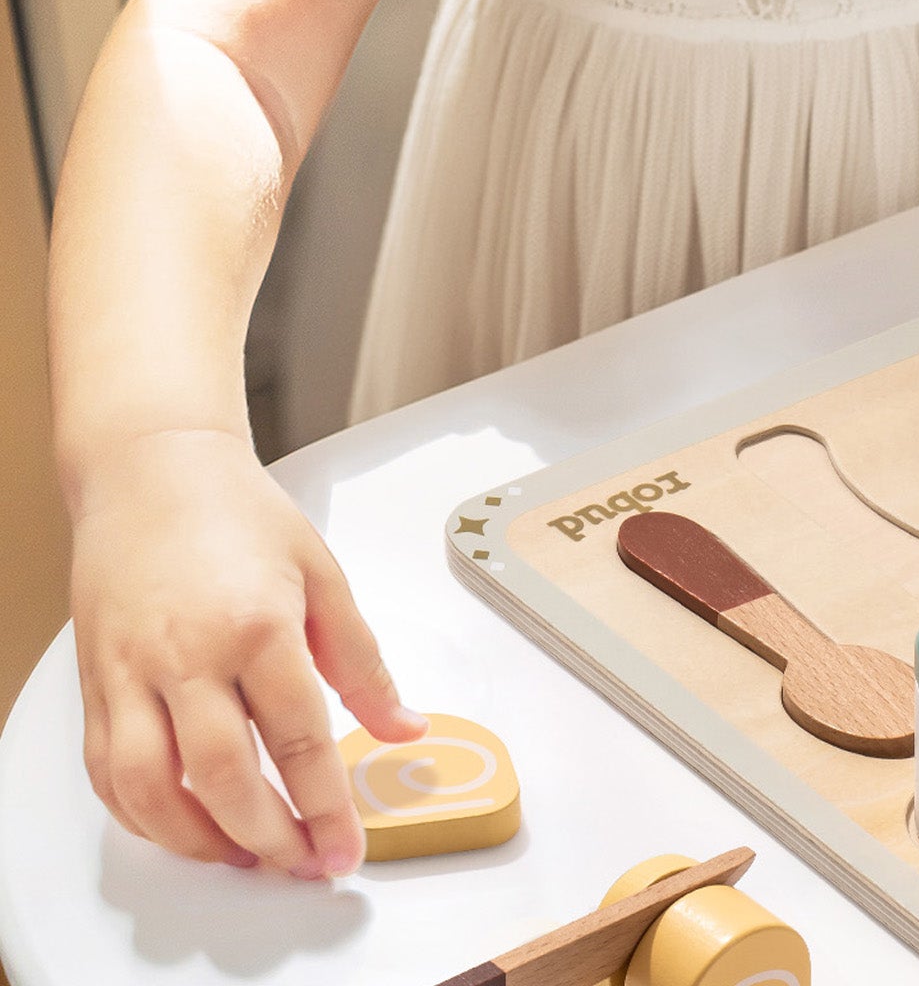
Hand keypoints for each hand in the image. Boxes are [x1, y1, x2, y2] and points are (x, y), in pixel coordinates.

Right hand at [70, 428, 424, 875]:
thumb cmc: (241, 516)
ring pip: (153, 791)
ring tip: (249, 858)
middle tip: (303, 867)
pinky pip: (108, 775)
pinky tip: (184, 826)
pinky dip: (143, 817)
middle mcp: (187, 656)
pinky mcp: (94, 685)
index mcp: (258, 626)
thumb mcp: (323, 575)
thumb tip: (403, 728)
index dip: (326, 806)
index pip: (299, 739)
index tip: (346, 850)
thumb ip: (361, 662)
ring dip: (201, 841)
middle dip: (269, 838)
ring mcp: (130, 675)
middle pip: (224, 778)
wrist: (153, 473)